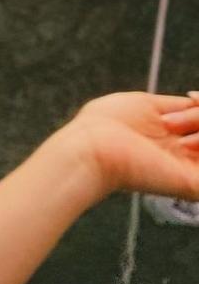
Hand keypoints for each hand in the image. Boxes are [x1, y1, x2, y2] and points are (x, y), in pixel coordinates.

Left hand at [66, 90, 198, 199]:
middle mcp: (188, 154)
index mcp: (176, 136)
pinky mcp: (194, 185)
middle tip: (169, 124)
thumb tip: (196, 99)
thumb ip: (177, 106)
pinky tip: (186, 144)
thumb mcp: (146, 104)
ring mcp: (192, 170)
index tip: (192, 98)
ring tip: (181, 140)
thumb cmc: (108, 124)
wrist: (93, 148)